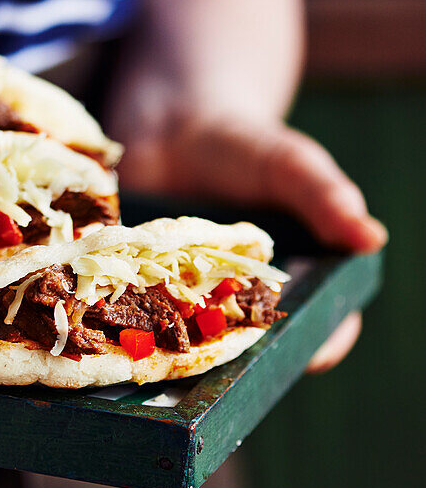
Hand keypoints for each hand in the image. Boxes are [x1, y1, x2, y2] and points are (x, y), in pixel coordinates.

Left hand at [107, 100, 386, 371]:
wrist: (171, 127)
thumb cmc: (245, 148)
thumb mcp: (287, 164)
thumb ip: (324, 197)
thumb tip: (371, 238)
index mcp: (295, 284)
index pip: (319, 328)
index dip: (316, 343)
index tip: (306, 352)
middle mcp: (245, 307)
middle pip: (253, 351)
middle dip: (239, 360)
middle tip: (228, 357)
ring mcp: (192, 308)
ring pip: (193, 348)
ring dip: (178, 351)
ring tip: (167, 346)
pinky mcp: (142, 298)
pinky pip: (138, 321)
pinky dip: (128, 323)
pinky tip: (116, 320)